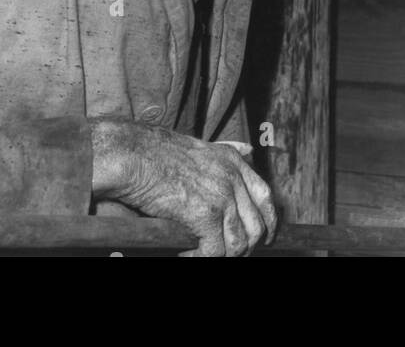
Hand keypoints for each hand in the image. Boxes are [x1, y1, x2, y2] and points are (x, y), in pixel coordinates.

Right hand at [91, 119, 276, 256]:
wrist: (135, 155)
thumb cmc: (159, 153)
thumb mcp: (205, 146)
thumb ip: (229, 151)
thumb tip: (251, 149)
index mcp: (234, 161)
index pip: (266, 197)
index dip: (269, 221)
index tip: (265, 238)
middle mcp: (232, 178)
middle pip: (256, 225)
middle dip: (247, 247)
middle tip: (229, 254)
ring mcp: (221, 196)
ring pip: (238, 243)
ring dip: (224, 256)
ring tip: (205, 255)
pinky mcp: (204, 214)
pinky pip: (215, 251)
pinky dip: (202, 259)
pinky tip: (186, 254)